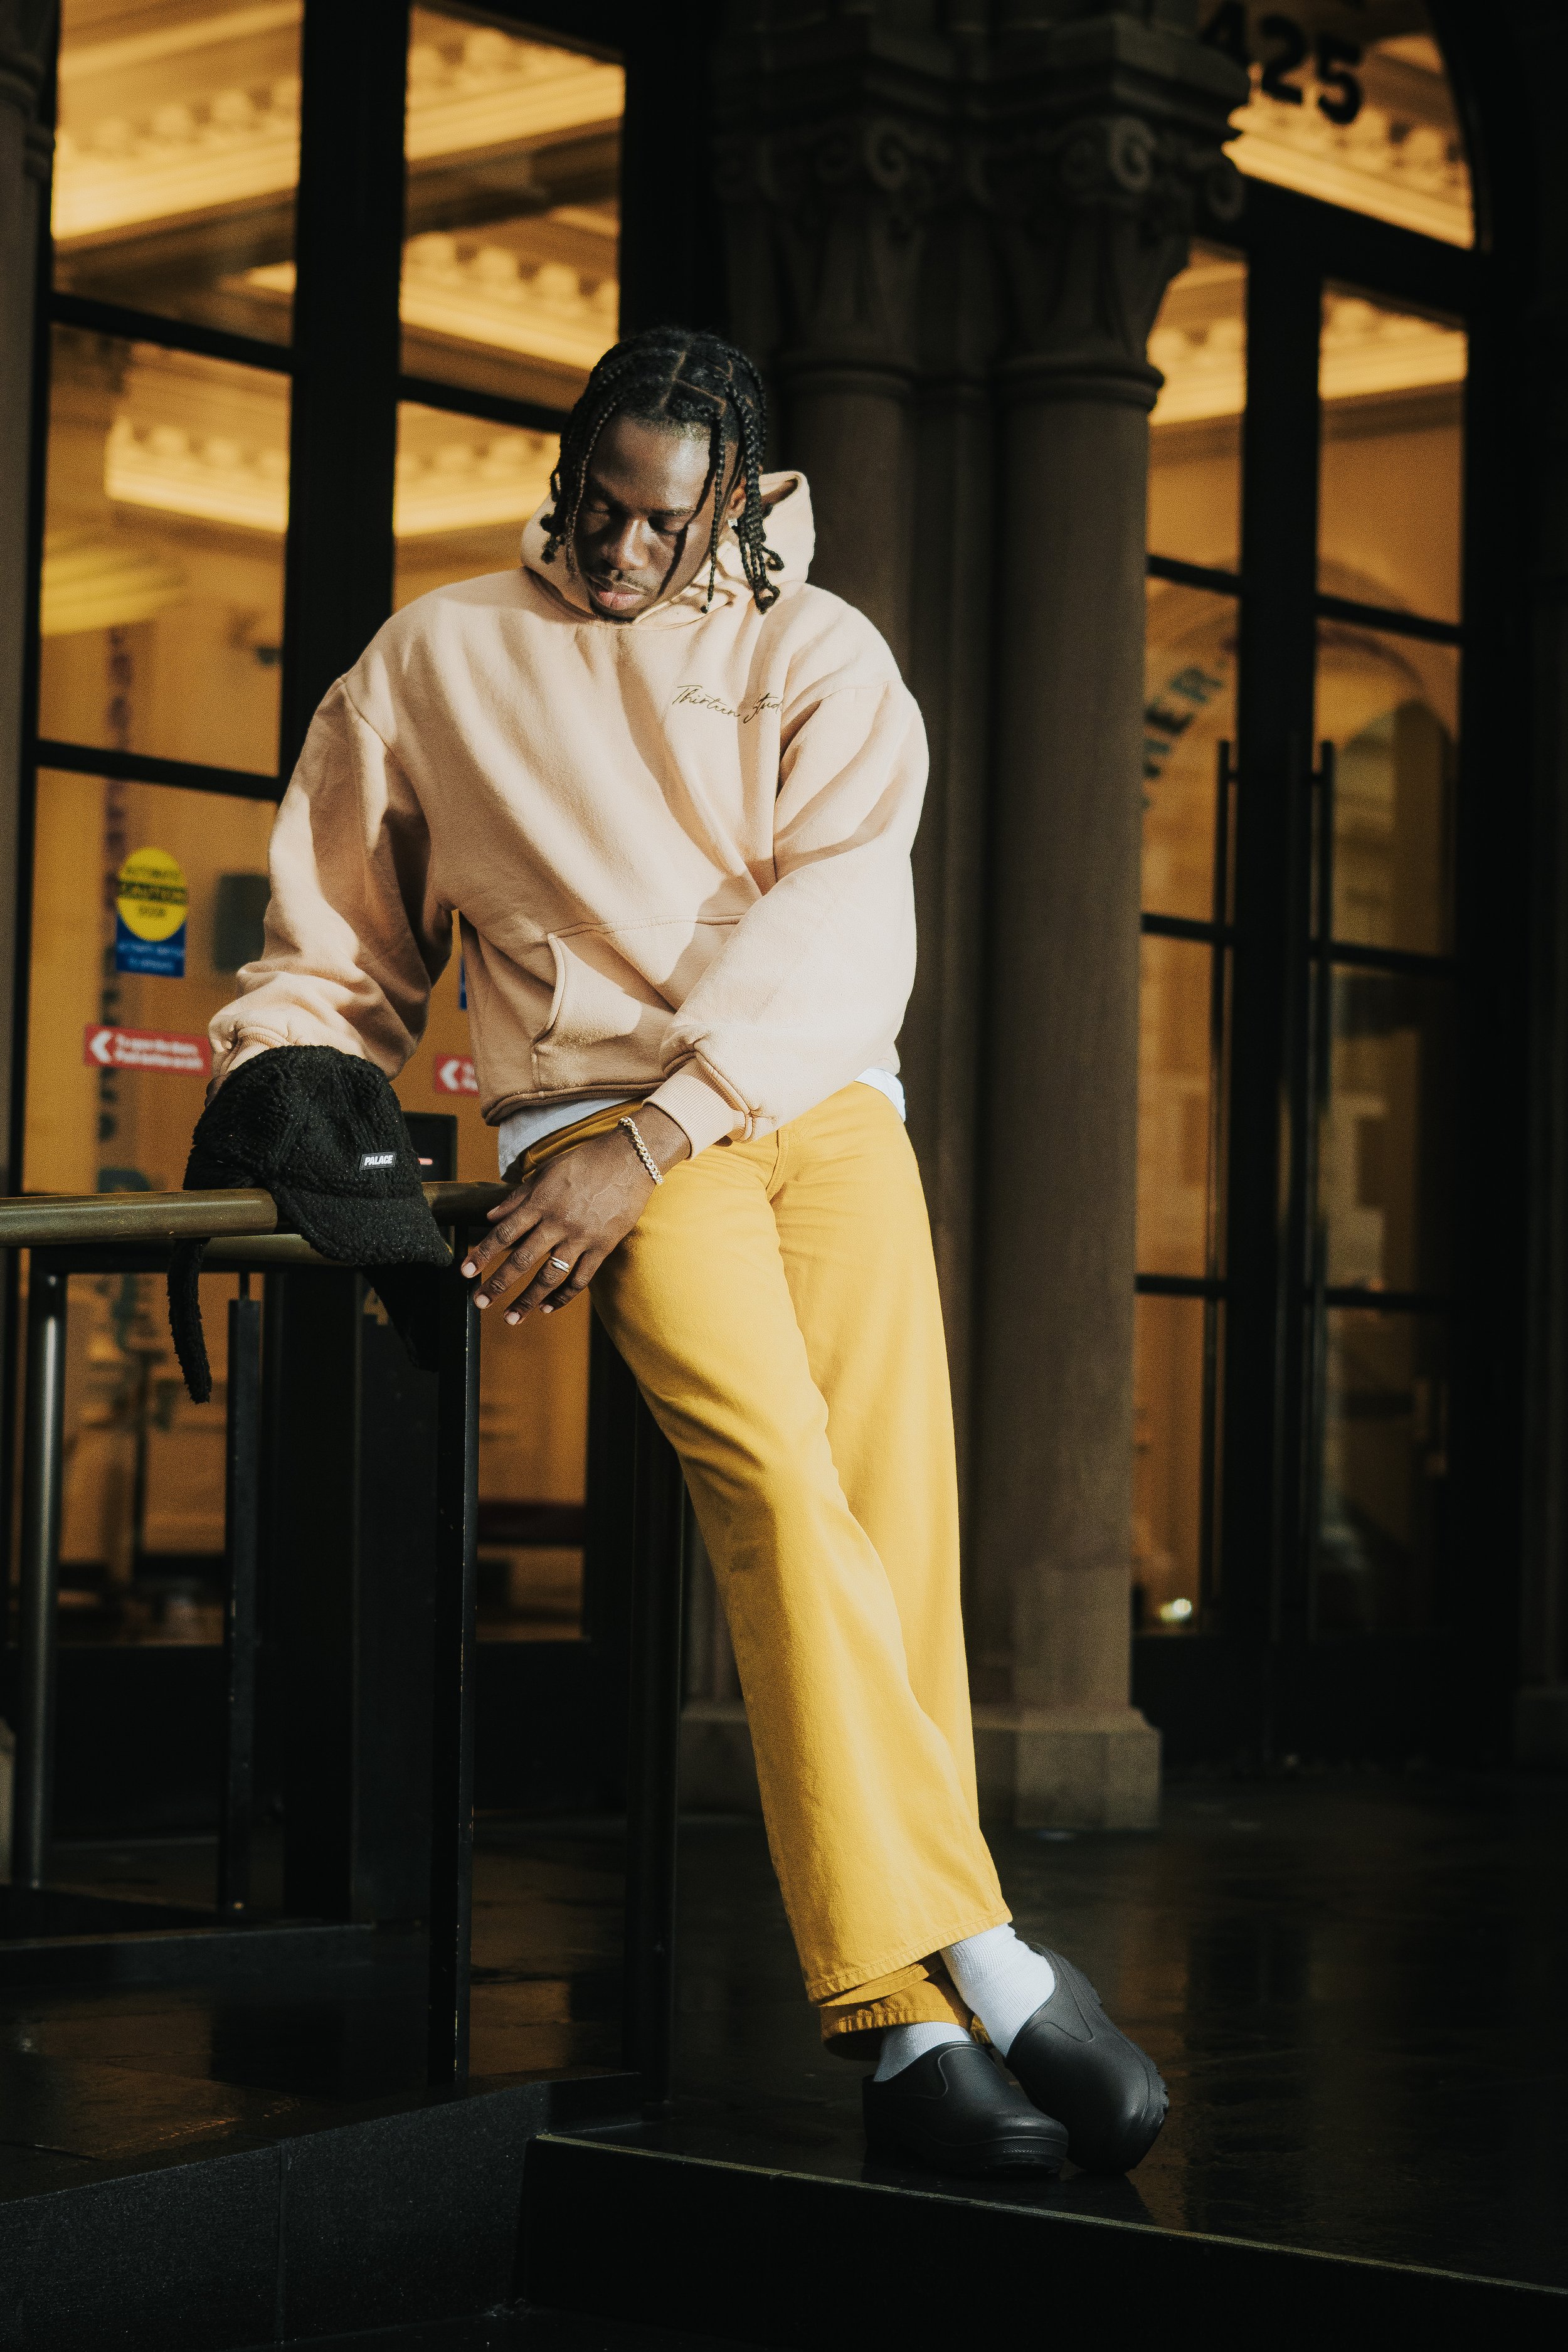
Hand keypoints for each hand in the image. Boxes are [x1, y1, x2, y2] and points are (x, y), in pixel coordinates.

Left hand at [459, 1107, 689, 1321]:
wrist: (631, 1159)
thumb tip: (490, 1216)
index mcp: (541, 1202)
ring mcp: (581, 1237)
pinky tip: (547, 1308)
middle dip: (498, 1284)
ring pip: (550, 1276)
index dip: (483, 1254)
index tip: (465, 1272)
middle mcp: (558, 1222)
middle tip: (480, 1302)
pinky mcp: (603, 1246)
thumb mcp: (545, 1172)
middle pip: (522, 1260)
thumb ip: (517, 1197)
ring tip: (511, 1318)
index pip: (504, 1233)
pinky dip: (563, 1296)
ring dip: (527, 1300)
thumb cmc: (585, 1161)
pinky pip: (581, 1278)